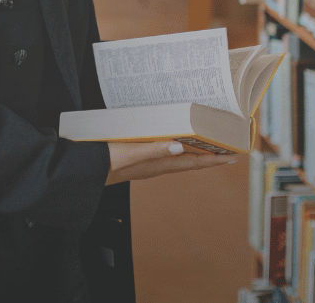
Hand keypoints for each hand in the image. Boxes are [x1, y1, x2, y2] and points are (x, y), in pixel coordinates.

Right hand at [104, 141, 236, 185]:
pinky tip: (171, 141)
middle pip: (189, 161)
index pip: (193, 163)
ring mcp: (146, 164)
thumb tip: (180, 147)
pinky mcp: (136, 160)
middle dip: (208, 155)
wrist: (81, 174)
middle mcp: (155, 166)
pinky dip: (174, 147)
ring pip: (177, 158)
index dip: (213, 160)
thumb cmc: (102, 163)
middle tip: (226, 148)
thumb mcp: (128, 152)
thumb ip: (152, 149)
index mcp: (157, 164)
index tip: (233, 157)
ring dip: (193, 152)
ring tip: (206, 143)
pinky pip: (163, 154)